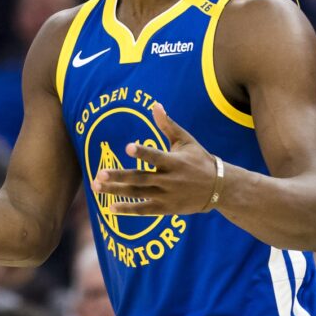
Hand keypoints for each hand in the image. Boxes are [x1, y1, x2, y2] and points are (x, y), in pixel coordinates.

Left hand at [92, 103, 220, 215]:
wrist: (219, 188)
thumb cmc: (199, 159)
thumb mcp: (186, 141)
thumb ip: (168, 125)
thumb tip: (155, 104)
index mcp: (174, 162)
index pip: (156, 157)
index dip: (143, 152)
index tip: (127, 148)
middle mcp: (169, 180)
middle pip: (140, 179)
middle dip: (119, 177)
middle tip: (99, 174)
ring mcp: (167, 196)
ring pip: (138, 194)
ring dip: (116, 192)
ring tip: (97, 187)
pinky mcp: (166, 209)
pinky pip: (144, 210)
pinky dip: (128, 210)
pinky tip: (111, 208)